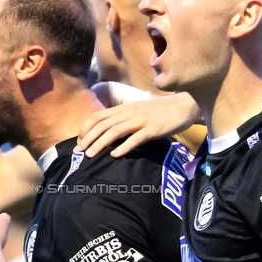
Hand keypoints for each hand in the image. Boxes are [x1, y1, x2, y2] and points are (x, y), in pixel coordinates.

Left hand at [75, 92, 201, 157]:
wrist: (182, 107)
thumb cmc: (158, 113)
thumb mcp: (137, 113)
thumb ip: (123, 120)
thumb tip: (106, 134)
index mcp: (123, 109)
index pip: (98, 116)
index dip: (86, 128)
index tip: (79, 141)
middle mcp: (129, 113)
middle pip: (103, 124)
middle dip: (88, 138)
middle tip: (79, 152)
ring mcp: (141, 120)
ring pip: (115, 131)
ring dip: (101, 143)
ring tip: (90, 155)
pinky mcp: (153, 129)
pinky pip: (136, 138)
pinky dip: (124, 147)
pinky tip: (115, 155)